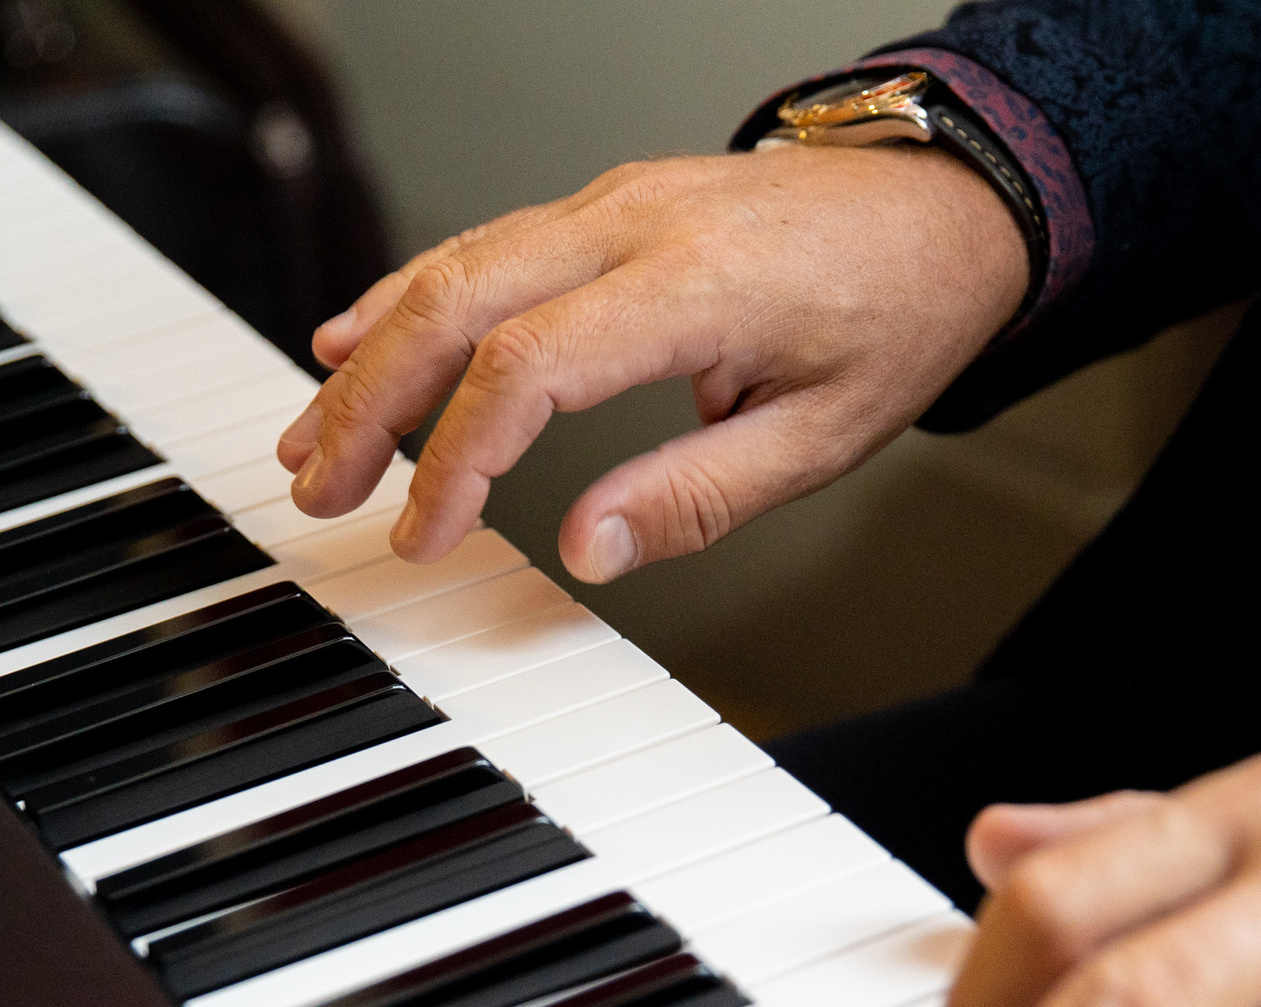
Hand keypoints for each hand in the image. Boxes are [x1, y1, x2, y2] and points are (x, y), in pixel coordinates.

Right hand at [275, 146, 1029, 578]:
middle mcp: (636, 224)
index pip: (530, 367)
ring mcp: (614, 201)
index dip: (459, 459)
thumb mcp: (821, 438)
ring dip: (372, 353)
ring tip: (314, 435)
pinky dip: (410, 296)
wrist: (945, 205)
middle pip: (458, 301)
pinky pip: (485, 243)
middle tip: (318, 487)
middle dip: (372, 404)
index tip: (426, 534)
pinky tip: (357, 340)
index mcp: (695, 288)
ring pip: (454, 263)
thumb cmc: (894, 315)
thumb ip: (695, 499)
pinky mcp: (605, 202)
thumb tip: (584, 552)